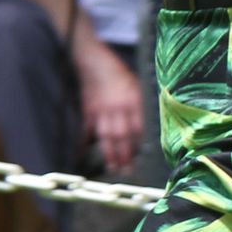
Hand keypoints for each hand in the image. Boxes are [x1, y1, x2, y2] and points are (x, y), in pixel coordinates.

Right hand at [76, 50, 145, 172]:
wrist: (93, 60)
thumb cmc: (118, 72)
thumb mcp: (137, 84)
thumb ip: (141, 104)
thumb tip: (149, 123)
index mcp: (133, 101)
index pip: (139, 127)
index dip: (140, 144)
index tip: (143, 158)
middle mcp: (118, 108)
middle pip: (123, 136)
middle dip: (126, 155)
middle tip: (128, 171)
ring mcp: (101, 110)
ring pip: (106, 136)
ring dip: (110, 153)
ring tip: (113, 167)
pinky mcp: (88, 109)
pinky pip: (87, 129)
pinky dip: (84, 142)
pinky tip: (83, 155)